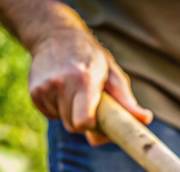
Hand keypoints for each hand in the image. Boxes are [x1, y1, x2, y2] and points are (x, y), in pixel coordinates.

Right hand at [28, 29, 151, 145]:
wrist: (55, 35)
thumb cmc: (91, 57)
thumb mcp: (113, 74)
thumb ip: (127, 100)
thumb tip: (146, 119)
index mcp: (84, 81)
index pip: (83, 121)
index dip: (93, 128)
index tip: (99, 121)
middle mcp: (61, 84)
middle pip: (73, 126)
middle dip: (84, 123)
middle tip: (91, 107)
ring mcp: (44, 88)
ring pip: (62, 121)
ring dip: (71, 114)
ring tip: (76, 94)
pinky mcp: (33, 92)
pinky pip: (50, 114)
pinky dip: (58, 109)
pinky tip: (63, 92)